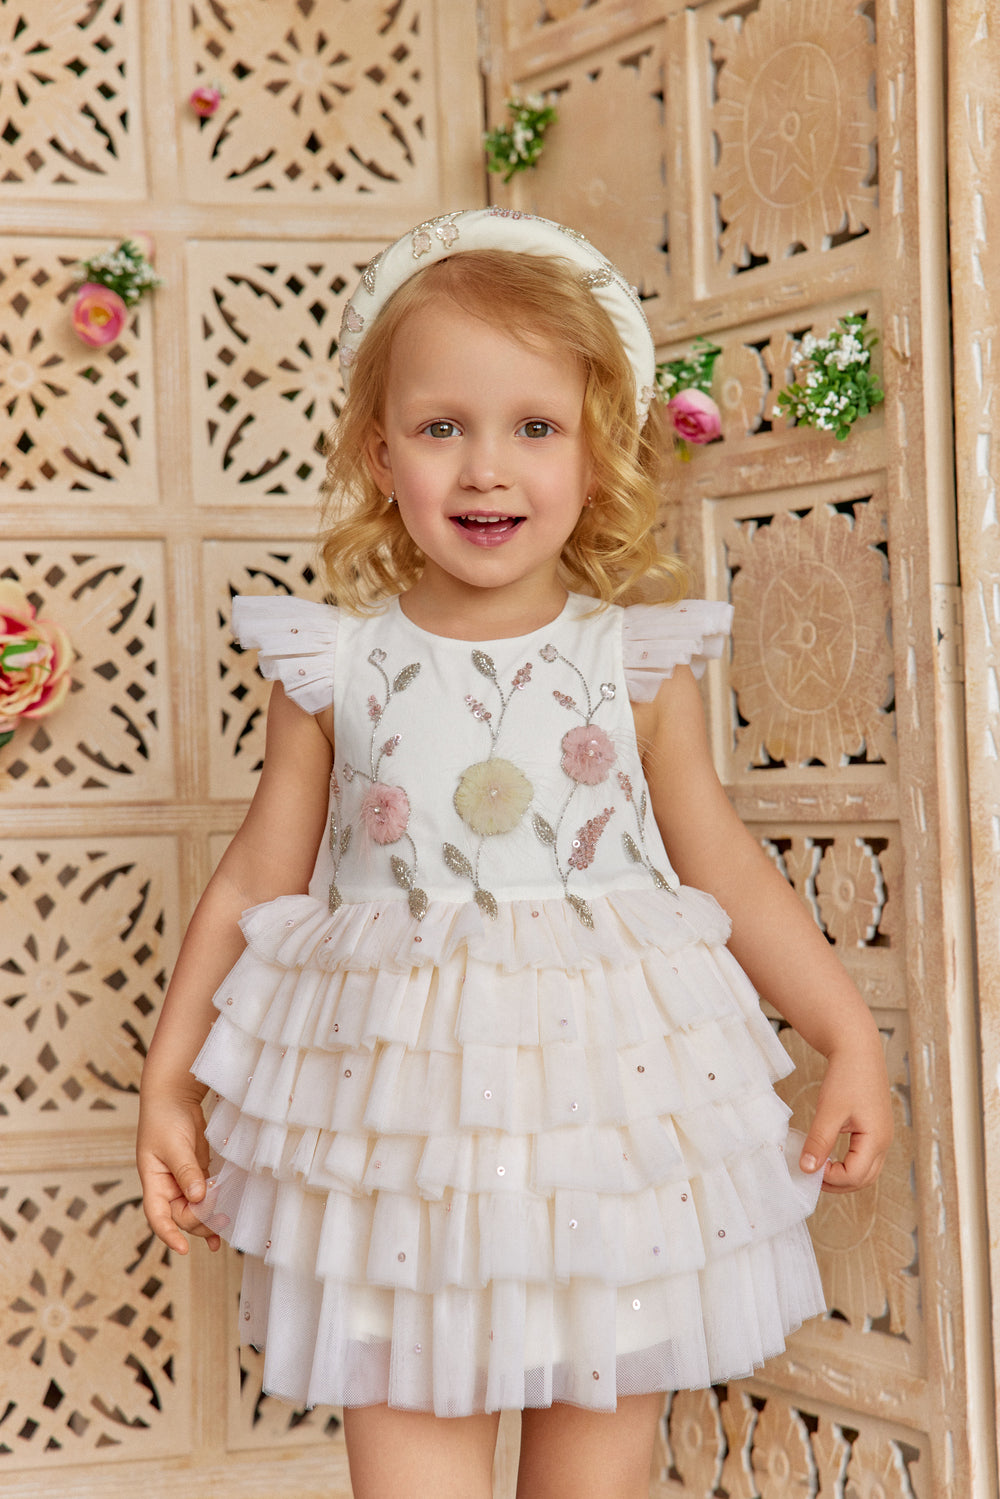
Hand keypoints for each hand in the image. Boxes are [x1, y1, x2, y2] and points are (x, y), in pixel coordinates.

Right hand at [137, 1092, 225, 1252]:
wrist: (174, 1096)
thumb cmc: (165, 1118)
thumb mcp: (174, 1146)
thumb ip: (186, 1172)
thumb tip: (198, 1198)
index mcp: (153, 1181)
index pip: (157, 1215)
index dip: (168, 1234)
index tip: (182, 1248)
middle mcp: (166, 1186)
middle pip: (181, 1215)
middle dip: (199, 1221)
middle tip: (221, 1218)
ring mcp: (182, 1181)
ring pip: (195, 1209)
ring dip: (209, 1219)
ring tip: (226, 1226)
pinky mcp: (197, 1173)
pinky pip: (205, 1196)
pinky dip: (214, 1207)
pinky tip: (225, 1220)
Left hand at [799, 1040, 892, 1192]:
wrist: (858, 1049)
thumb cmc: (847, 1076)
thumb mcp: (829, 1110)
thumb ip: (819, 1141)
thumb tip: (807, 1169)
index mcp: (877, 1139)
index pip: (854, 1175)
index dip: (830, 1178)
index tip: (809, 1167)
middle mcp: (884, 1141)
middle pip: (864, 1179)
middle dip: (838, 1183)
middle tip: (811, 1177)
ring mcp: (882, 1135)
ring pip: (866, 1170)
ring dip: (843, 1176)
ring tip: (817, 1169)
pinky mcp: (875, 1128)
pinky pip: (864, 1157)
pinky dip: (847, 1163)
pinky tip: (828, 1156)